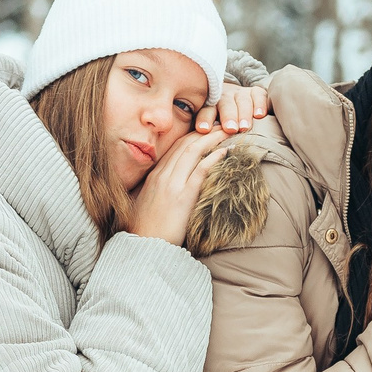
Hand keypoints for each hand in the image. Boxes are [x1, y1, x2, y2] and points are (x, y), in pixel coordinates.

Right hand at [125, 128, 229, 245]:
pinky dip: (213, 158)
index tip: (208, 130)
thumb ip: (155, 191)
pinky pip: (200, 170)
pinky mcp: (182, 197)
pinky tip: (225, 151)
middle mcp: (162, 175)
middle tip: (223, 123)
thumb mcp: (144, 205)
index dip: (194, 135)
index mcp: (154, 176)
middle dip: (206, 131)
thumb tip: (166, 188)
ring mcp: (172, 185)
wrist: (142, 248)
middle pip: (186, 144)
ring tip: (229, 130)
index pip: (176, 147)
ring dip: (213, 138)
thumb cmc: (144, 231)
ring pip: (194, 151)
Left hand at [199, 82, 269, 133]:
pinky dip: (259, 104)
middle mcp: (224, 97)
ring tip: (244, 127)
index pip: (206, 110)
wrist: (238, 105)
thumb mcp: (209, 127)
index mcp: (210, 105)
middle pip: (225, 104)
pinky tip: (260, 115)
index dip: (205, 118)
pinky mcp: (255, 92)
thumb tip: (188, 152)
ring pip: (242, 101)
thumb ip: (202, 136)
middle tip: (230, 129)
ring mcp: (240, 94)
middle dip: (227, 116)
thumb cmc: (220, 124)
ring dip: (243, 114)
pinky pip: (258, 95)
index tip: (203, 129)